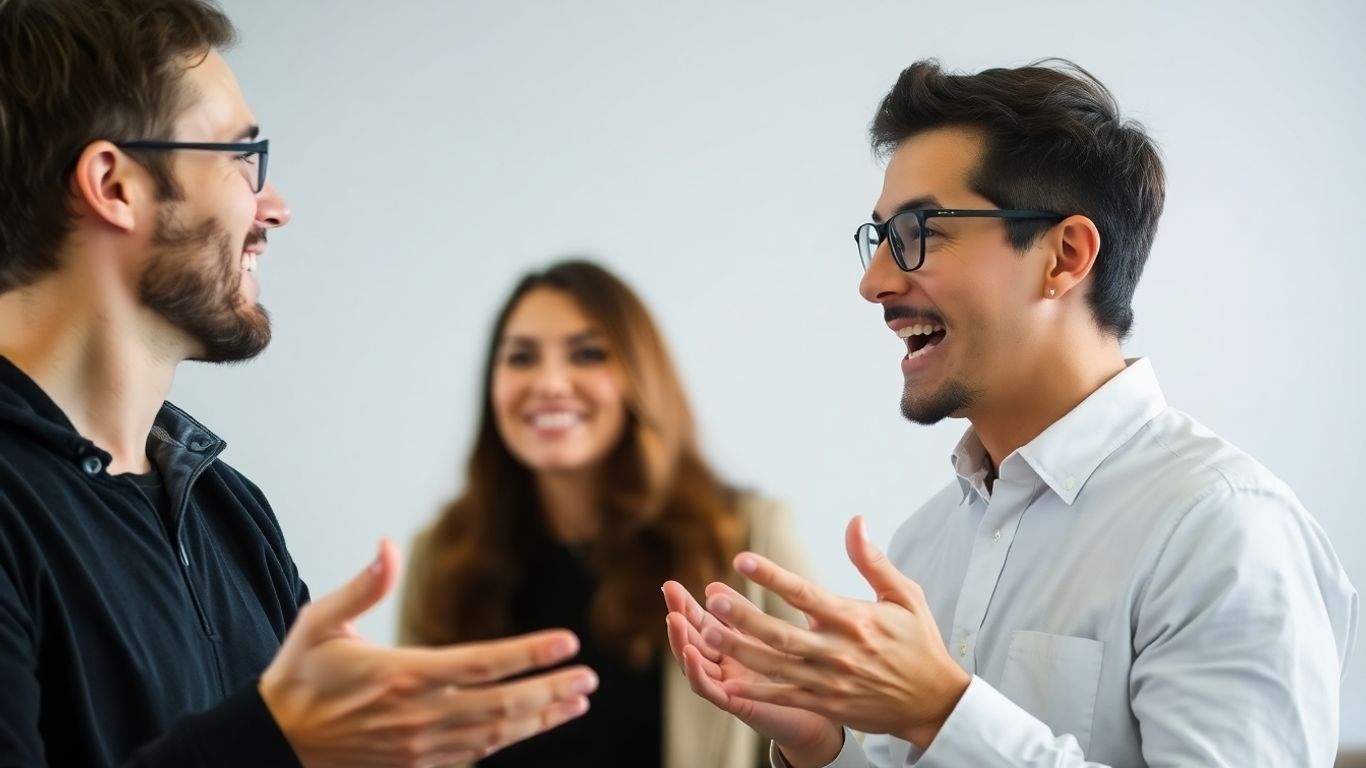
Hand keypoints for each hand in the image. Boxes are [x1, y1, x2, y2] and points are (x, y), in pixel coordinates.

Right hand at [260, 539, 597, 767]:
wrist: (272, 743)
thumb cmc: (298, 678)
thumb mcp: (318, 623)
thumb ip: (362, 587)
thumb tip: (387, 545)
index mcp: (402, 675)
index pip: (482, 663)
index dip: (530, 654)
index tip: (567, 642)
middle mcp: (419, 716)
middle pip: (502, 704)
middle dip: (551, 690)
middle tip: (589, 677)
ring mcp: (420, 747)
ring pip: (495, 734)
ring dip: (540, 718)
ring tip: (576, 701)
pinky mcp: (416, 766)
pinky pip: (474, 755)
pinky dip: (508, 740)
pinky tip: (532, 725)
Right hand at [662, 581, 843, 767]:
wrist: (821, 715)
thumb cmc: (794, 673)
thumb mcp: (765, 635)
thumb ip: (741, 613)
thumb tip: (711, 586)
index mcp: (729, 648)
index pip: (700, 623)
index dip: (685, 606)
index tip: (671, 585)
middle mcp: (723, 666)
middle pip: (692, 640)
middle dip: (678, 617)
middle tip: (669, 594)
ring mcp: (727, 686)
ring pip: (694, 664)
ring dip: (681, 642)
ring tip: (674, 619)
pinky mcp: (736, 704)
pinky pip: (710, 689)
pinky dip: (696, 672)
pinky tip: (690, 653)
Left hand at [702, 517, 968, 749]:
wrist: (934, 702)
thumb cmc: (919, 643)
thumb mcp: (905, 596)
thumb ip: (873, 561)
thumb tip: (855, 522)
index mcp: (854, 619)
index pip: (805, 594)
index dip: (772, 577)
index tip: (742, 560)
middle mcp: (838, 651)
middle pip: (781, 633)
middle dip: (744, 617)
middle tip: (713, 601)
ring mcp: (830, 681)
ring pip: (776, 666)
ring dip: (740, 651)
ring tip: (707, 634)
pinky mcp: (827, 704)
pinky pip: (785, 697)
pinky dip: (756, 692)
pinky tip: (728, 682)